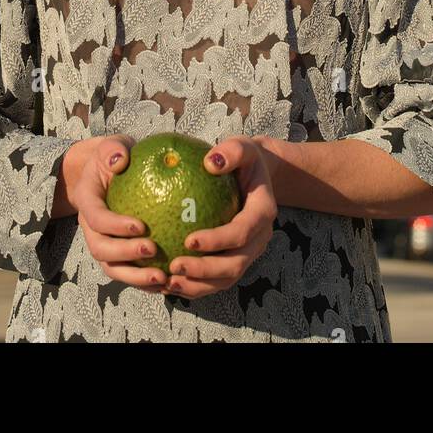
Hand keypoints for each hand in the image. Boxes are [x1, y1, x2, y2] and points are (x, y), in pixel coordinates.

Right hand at [66, 135, 170, 294]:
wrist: (107, 171)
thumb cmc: (114, 156)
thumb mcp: (112, 145)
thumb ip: (113, 149)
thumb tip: (120, 159)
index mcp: (87, 200)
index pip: (96, 218)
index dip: (115, 226)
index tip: (141, 226)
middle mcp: (89, 226)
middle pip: (100, 249)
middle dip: (125, 254)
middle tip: (153, 250)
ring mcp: (101, 242)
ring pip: (112, 268)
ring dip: (135, 277)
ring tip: (162, 278)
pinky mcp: (116, 253)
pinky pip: (127, 271)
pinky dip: (144, 281)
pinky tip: (168, 283)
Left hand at [165, 135, 278, 299]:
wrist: (255, 175)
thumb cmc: (243, 158)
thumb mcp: (242, 146)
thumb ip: (231, 151)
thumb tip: (210, 162)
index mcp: (263, 212)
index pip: (241, 233)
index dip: (218, 241)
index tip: (188, 240)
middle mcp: (260, 238)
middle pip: (235, 264)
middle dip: (205, 271)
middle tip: (174, 266)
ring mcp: (249, 252)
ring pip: (226, 279)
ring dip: (198, 285)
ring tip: (168, 282)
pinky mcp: (237, 260)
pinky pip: (217, 281)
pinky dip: (196, 286)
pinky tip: (169, 283)